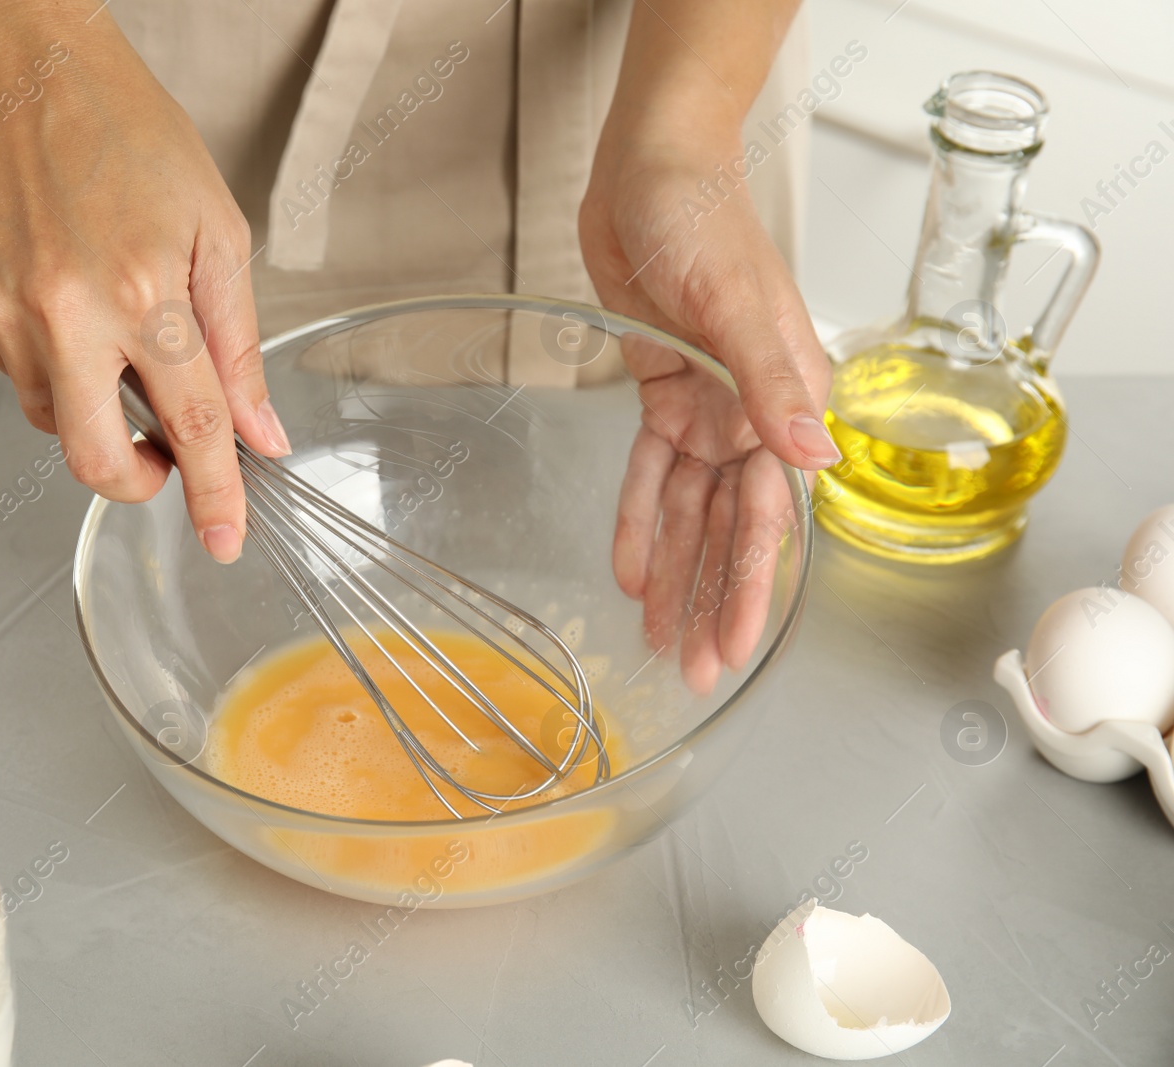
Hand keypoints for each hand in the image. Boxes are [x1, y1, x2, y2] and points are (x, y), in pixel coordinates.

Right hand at [0, 0, 289, 562]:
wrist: (20, 66)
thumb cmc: (124, 131)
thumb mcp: (215, 229)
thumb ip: (238, 343)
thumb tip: (258, 431)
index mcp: (142, 290)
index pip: (193, 427)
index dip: (215, 496)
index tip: (226, 541)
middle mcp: (64, 313)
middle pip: (100, 462)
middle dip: (139, 483)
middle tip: (163, 459)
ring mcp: (2, 314)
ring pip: (55, 422)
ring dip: (96, 409)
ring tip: (114, 335)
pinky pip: (15, 375)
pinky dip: (52, 365)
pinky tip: (67, 304)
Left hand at [580, 128, 832, 692]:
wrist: (648, 173)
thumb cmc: (704, 221)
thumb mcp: (738, 303)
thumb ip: (774, 383)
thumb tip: (815, 457)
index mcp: (786, 400)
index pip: (770, 513)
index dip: (750, 585)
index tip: (733, 648)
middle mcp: (750, 414)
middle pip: (728, 526)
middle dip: (710, 599)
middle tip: (690, 667)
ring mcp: (707, 406)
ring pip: (689, 510)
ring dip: (674, 572)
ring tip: (655, 637)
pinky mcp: (664, 392)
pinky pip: (651, 470)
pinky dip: (639, 517)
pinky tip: (629, 568)